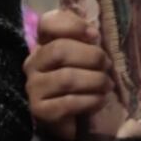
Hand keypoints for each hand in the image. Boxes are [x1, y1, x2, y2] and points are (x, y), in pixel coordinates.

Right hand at [23, 10, 113, 140]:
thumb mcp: (87, 55)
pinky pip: (68, 103)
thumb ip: (88, 40)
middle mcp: (34, 63)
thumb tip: (94, 35)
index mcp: (45, 43)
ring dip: (95, 81)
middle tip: (107, 65)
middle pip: (59, 50)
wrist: (74, 117)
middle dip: (91, 57)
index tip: (95, 35)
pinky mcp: (39, 111)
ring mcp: (33, 87)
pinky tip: (101, 100)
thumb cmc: (84, 79)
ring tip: (107, 85)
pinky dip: (91, 100)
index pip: (47, 23)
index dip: (71, 25)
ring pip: (66, 78)